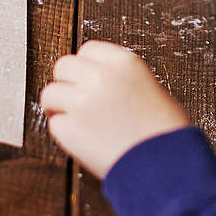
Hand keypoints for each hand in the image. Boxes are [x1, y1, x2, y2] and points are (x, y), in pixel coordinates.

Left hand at [41, 41, 190, 178]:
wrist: (165, 165)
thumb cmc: (165, 132)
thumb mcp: (150, 89)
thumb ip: (121, 80)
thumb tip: (96, 82)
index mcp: (124, 62)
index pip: (88, 49)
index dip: (87, 66)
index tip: (88, 79)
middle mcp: (100, 76)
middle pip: (63, 66)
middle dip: (67, 82)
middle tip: (75, 99)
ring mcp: (82, 102)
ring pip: (49, 93)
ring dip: (58, 106)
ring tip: (74, 121)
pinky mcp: (69, 130)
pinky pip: (55, 125)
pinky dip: (65, 133)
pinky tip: (83, 140)